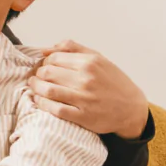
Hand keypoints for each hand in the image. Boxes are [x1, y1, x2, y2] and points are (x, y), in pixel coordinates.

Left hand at [31, 40, 149, 137]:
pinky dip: (43, 104)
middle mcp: (86, 79)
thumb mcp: (99, 58)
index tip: (44, 66)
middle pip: (48, 73)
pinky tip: (39, 101)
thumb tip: (46, 49)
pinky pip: (55, 109)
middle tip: (37, 77)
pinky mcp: (83, 116)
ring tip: (34, 87)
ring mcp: (84, 98)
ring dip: (36, 88)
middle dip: (38, 74)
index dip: (45, 62)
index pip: (54, 58)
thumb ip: (73, 49)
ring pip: (48, 90)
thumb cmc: (114, 83)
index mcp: (90, 62)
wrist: (131, 108)